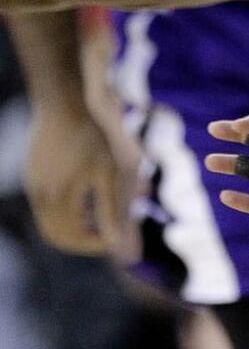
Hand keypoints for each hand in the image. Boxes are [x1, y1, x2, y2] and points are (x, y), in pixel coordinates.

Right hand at [25, 104, 137, 256]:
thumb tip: (115, 240)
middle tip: (108, 235)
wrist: (64, 104)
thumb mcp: (108, 173)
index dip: (95, 244)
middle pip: (57, 235)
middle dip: (82, 240)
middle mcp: (40, 196)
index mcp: (59, 198)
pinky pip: (46, 206)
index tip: (116, 240)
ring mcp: (33, 186)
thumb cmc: (92, 136)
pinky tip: (87, 200)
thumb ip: (109, 209)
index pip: (73, 238)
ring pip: (50, 222)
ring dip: (73, 226)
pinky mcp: (32, 177)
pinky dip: (65, 212)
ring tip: (100, 217)